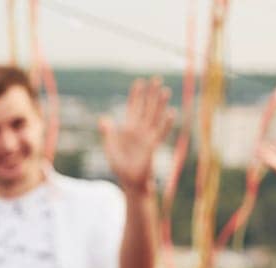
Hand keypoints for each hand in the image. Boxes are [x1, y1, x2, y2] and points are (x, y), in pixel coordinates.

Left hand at [100, 77, 173, 194]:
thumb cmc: (120, 166)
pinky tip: (171, 112)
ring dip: (160, 104)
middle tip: (157, 79)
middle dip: (151, 94)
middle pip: (147, 108)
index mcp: (128, 129)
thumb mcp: (110, 148)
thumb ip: (108, 133)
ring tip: (165, 90)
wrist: (130, 181)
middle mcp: (140, 130)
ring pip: (155, 116)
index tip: (139, 82)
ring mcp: (147, 137)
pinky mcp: (152, 146)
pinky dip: (166, 123)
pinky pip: (160, 132)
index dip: (136, 96)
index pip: (133, 108)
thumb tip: (104, 118)